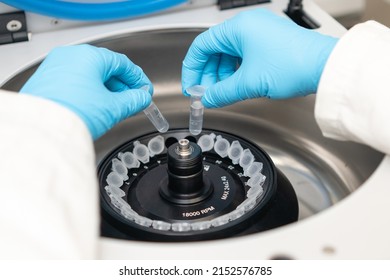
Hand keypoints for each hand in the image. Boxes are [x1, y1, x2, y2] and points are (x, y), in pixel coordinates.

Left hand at [20, 44, 152, 138]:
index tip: (144, 91)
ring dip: (105, 90)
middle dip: (122, 87)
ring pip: (89, 75)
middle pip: (106, 68)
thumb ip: (133, 100)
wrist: (41, 130)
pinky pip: (74, 81)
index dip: (138, 79)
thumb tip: (142, 98)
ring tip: (114, 107)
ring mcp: (56, 66)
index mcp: (89, 56)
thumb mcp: (113, 107)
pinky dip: (88, 92)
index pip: (123, 64)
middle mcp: (71, 56)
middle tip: (132, 101)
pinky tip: (94, 107)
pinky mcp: (47, 79)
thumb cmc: (72, 113)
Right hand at [182, 8, 337, 107]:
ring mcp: (259, 34)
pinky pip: (243, 57)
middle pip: (215, 51)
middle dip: (208, 75)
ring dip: (222, 76)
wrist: (325, 67)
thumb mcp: (249, 83)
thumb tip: (207, 98)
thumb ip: (221, 92)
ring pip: (229, 55)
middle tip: (206, 94)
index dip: (192, 68)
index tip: (191, 86)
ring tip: (222, 93)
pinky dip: (236, 73)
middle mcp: (248, 26)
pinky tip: (236, 86)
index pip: (202, 46)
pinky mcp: (269, 43)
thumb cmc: (293, 65)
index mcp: (238, 28)